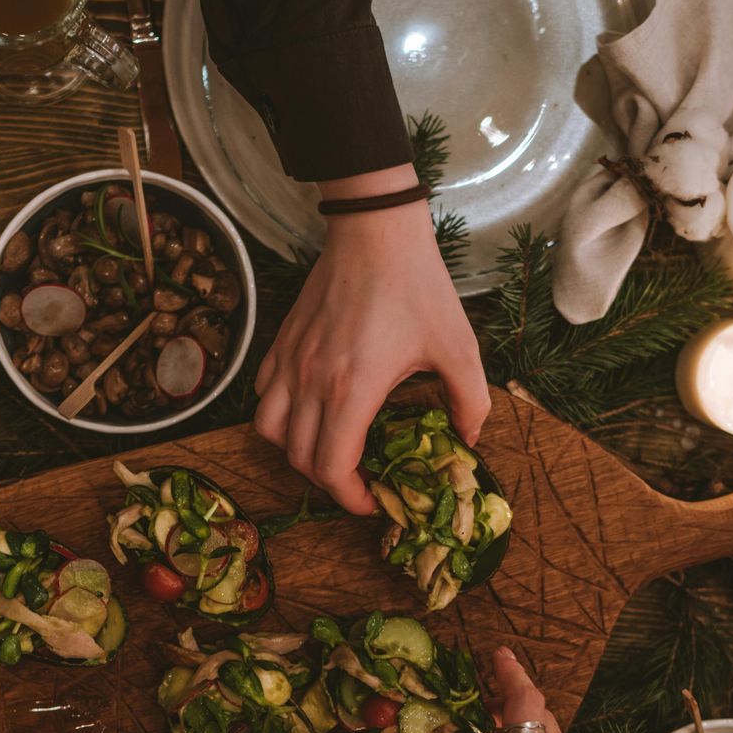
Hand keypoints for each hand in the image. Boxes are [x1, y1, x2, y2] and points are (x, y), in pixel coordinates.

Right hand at [253, 164, 489, 513]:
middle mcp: (310, 382)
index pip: (330, 468)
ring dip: (295, 450)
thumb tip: (469, 438)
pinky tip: (307, 408)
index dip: (349, 497)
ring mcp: (290, 361)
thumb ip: (470, 400)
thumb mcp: (459, 347)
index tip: (371, 500)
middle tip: (357, 479)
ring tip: (326, 447)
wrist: (375, 231)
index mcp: (352, 390)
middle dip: (327, 481)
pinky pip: (263, 395)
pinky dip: (278, 414)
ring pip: (269, 431)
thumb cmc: (418, 287)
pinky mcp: (282, 342)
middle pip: (298, 458)